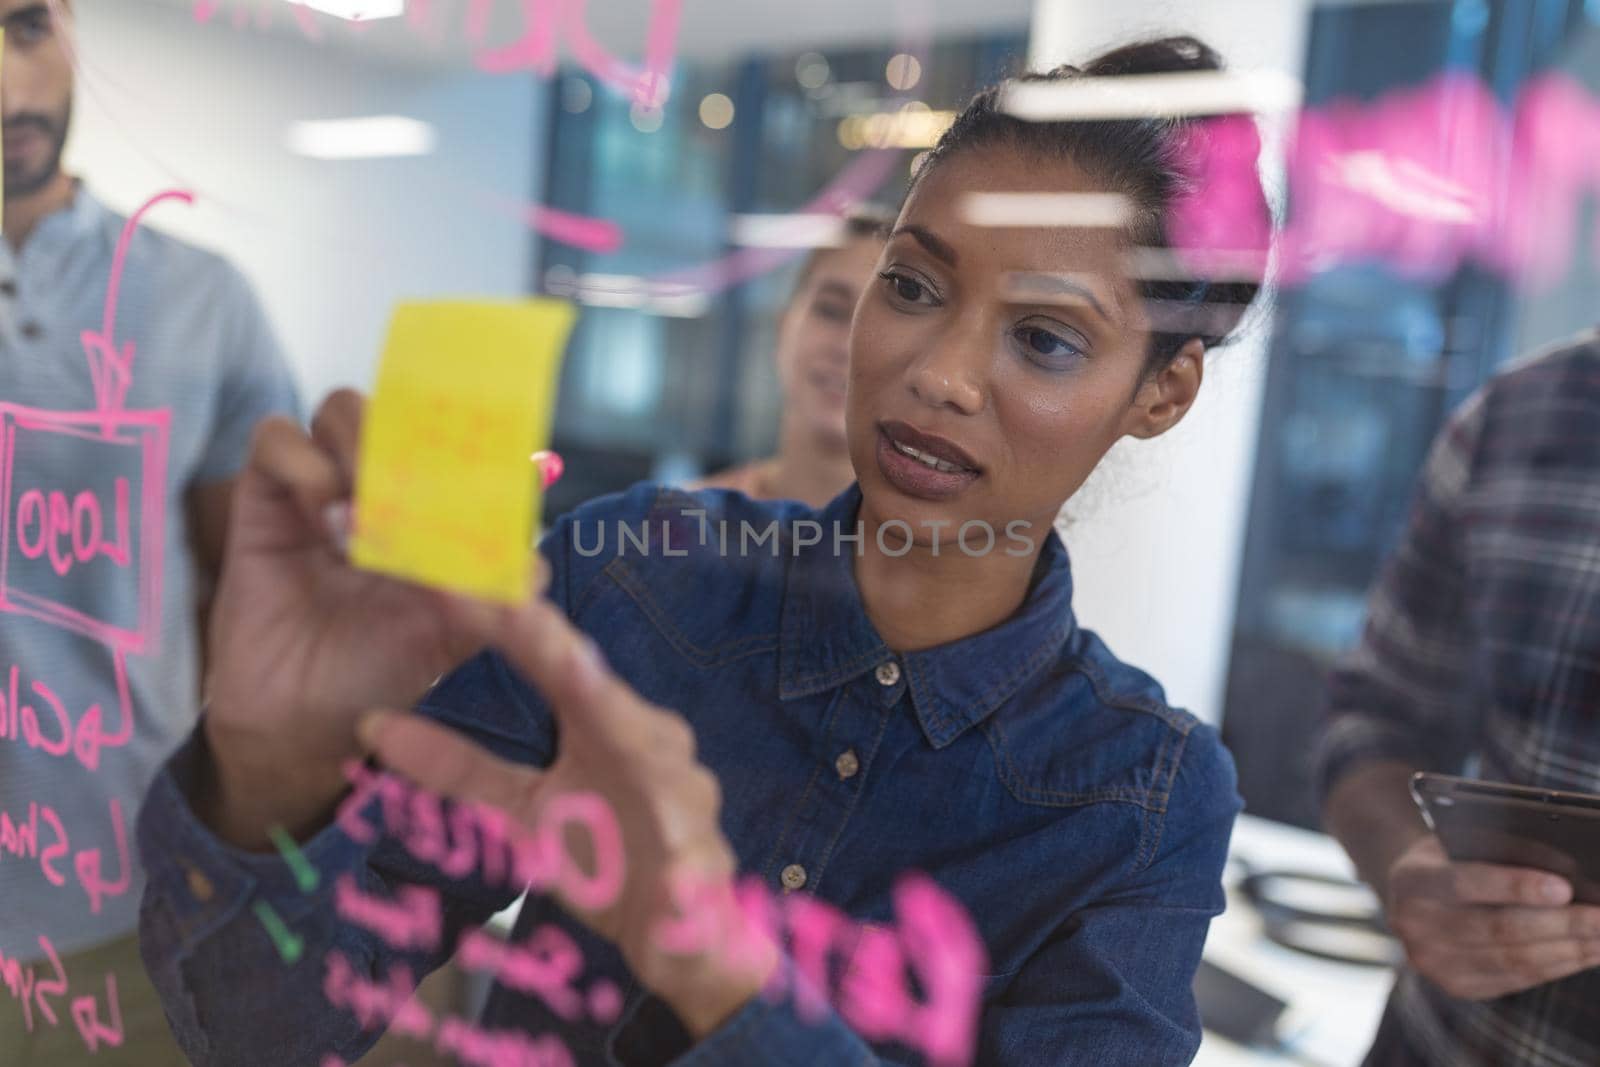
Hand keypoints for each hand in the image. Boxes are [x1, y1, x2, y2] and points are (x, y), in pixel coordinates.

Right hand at [201, 391, 493, 844]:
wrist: (303, 725)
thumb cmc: (382, 674)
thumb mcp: (455, 633)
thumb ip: (493, 594)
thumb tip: (532, 568)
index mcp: (431, 507)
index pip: (453, 436)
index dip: (470, 437)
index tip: (487, 462)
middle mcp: (380, 488)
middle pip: (400, 408)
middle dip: (415, 443)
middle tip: (417, 498)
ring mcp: (320, 488)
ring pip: (342, 409)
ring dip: (364, 448)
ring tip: (370, 514)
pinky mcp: (263, 501)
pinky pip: (275, 439)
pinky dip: (306, 466)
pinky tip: (326, 520)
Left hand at [359, 595, 777, 1038]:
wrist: (682, 933)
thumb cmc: (606, 853)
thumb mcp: (519, 810)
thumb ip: (458, 767)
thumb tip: (370, 726)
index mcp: (604, 721)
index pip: (553, 660)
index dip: (510, 621)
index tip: (460, 581)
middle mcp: (648, 743)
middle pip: (603, 691)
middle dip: (563, 653)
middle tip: (519, 616)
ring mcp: (682, 800)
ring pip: (652, 756)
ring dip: (627, 729)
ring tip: (590, 687)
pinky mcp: (701, 866)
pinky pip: (689, 861)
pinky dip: (682, 859)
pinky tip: (676, 863)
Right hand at [1384, 835, 1599, 998]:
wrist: (1411, 893)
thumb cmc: (1451, 858)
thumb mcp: (1462, 843)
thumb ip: (1502, 855)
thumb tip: (1569, 877)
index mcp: (1412, 879)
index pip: (1465, 883)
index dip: (1515, 886)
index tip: (1565, 888)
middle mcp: (1414, 925)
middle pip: (1497, 929)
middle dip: (1560, 924)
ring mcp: (1433, 961)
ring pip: (1514, 960)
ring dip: (1569, 950)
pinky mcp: (1457, 985)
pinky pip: (1517, 980)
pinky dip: (1558, 966)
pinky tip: (1585, 953)